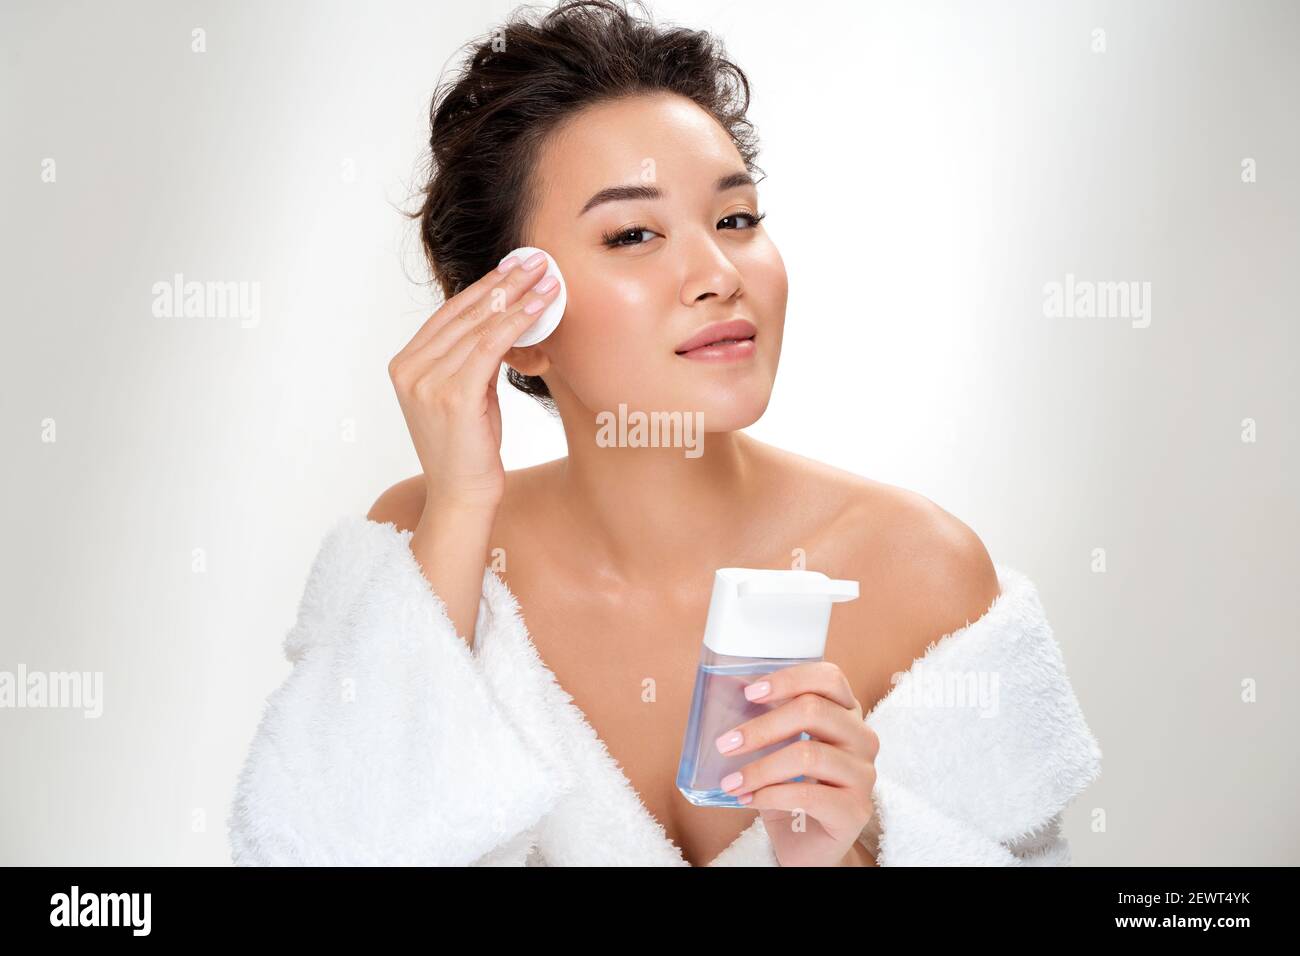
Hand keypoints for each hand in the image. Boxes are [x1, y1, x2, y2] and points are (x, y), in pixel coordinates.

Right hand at [386, 251, 560, 509]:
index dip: (485, 287)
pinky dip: (517, 321)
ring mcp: (425, 381)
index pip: (449, 314)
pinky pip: (490, 346)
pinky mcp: (450, 394)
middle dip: (505, 283)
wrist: (461, 497)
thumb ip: (472, 360)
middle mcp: (409, 369)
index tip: (515, 266)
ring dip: (517, 296)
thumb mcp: (466, 394)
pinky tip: (540, 306)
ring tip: (547, 278)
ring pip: (480, 325)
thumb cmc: (469, 449)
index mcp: (405, 365)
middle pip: (465, 313)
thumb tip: (503, 322)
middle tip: (537, 260)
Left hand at [715, 661, 878, 866]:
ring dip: (760, 769)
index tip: (750, 692)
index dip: (790, 679)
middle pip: (814, 711)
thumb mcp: (779, 748)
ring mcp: (863, 774)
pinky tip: (750, 799)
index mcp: (845, 713)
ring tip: (731, 782)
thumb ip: (766, 722)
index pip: (829, 678)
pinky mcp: (856, 809)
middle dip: (762, 727)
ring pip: (808, 755)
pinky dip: (771, 795)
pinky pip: (809, 794)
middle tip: (725, 744)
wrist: (807, 842)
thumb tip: (723, 700)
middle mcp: (861, 738)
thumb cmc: (790, 787)